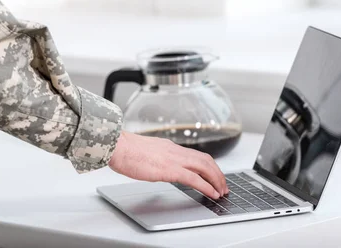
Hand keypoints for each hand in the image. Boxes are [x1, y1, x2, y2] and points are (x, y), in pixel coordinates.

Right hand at [109, 131, 227, 198]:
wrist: (117, 146)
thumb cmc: (125, 150)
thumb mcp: (146, 152)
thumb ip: (156, 158)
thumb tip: (158, 165)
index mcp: (170, 147)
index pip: (196, 155)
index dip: (209, 166)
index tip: (214, 175)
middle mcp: (175, 151)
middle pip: (206, 160)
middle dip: (218, 174)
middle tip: (223, 185)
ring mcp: (174, 159)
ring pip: (204, 167)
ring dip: (216, 180)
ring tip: (221, 191)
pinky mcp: (170, 169)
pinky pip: (194, 178)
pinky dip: (206, 186)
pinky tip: (211, 193)